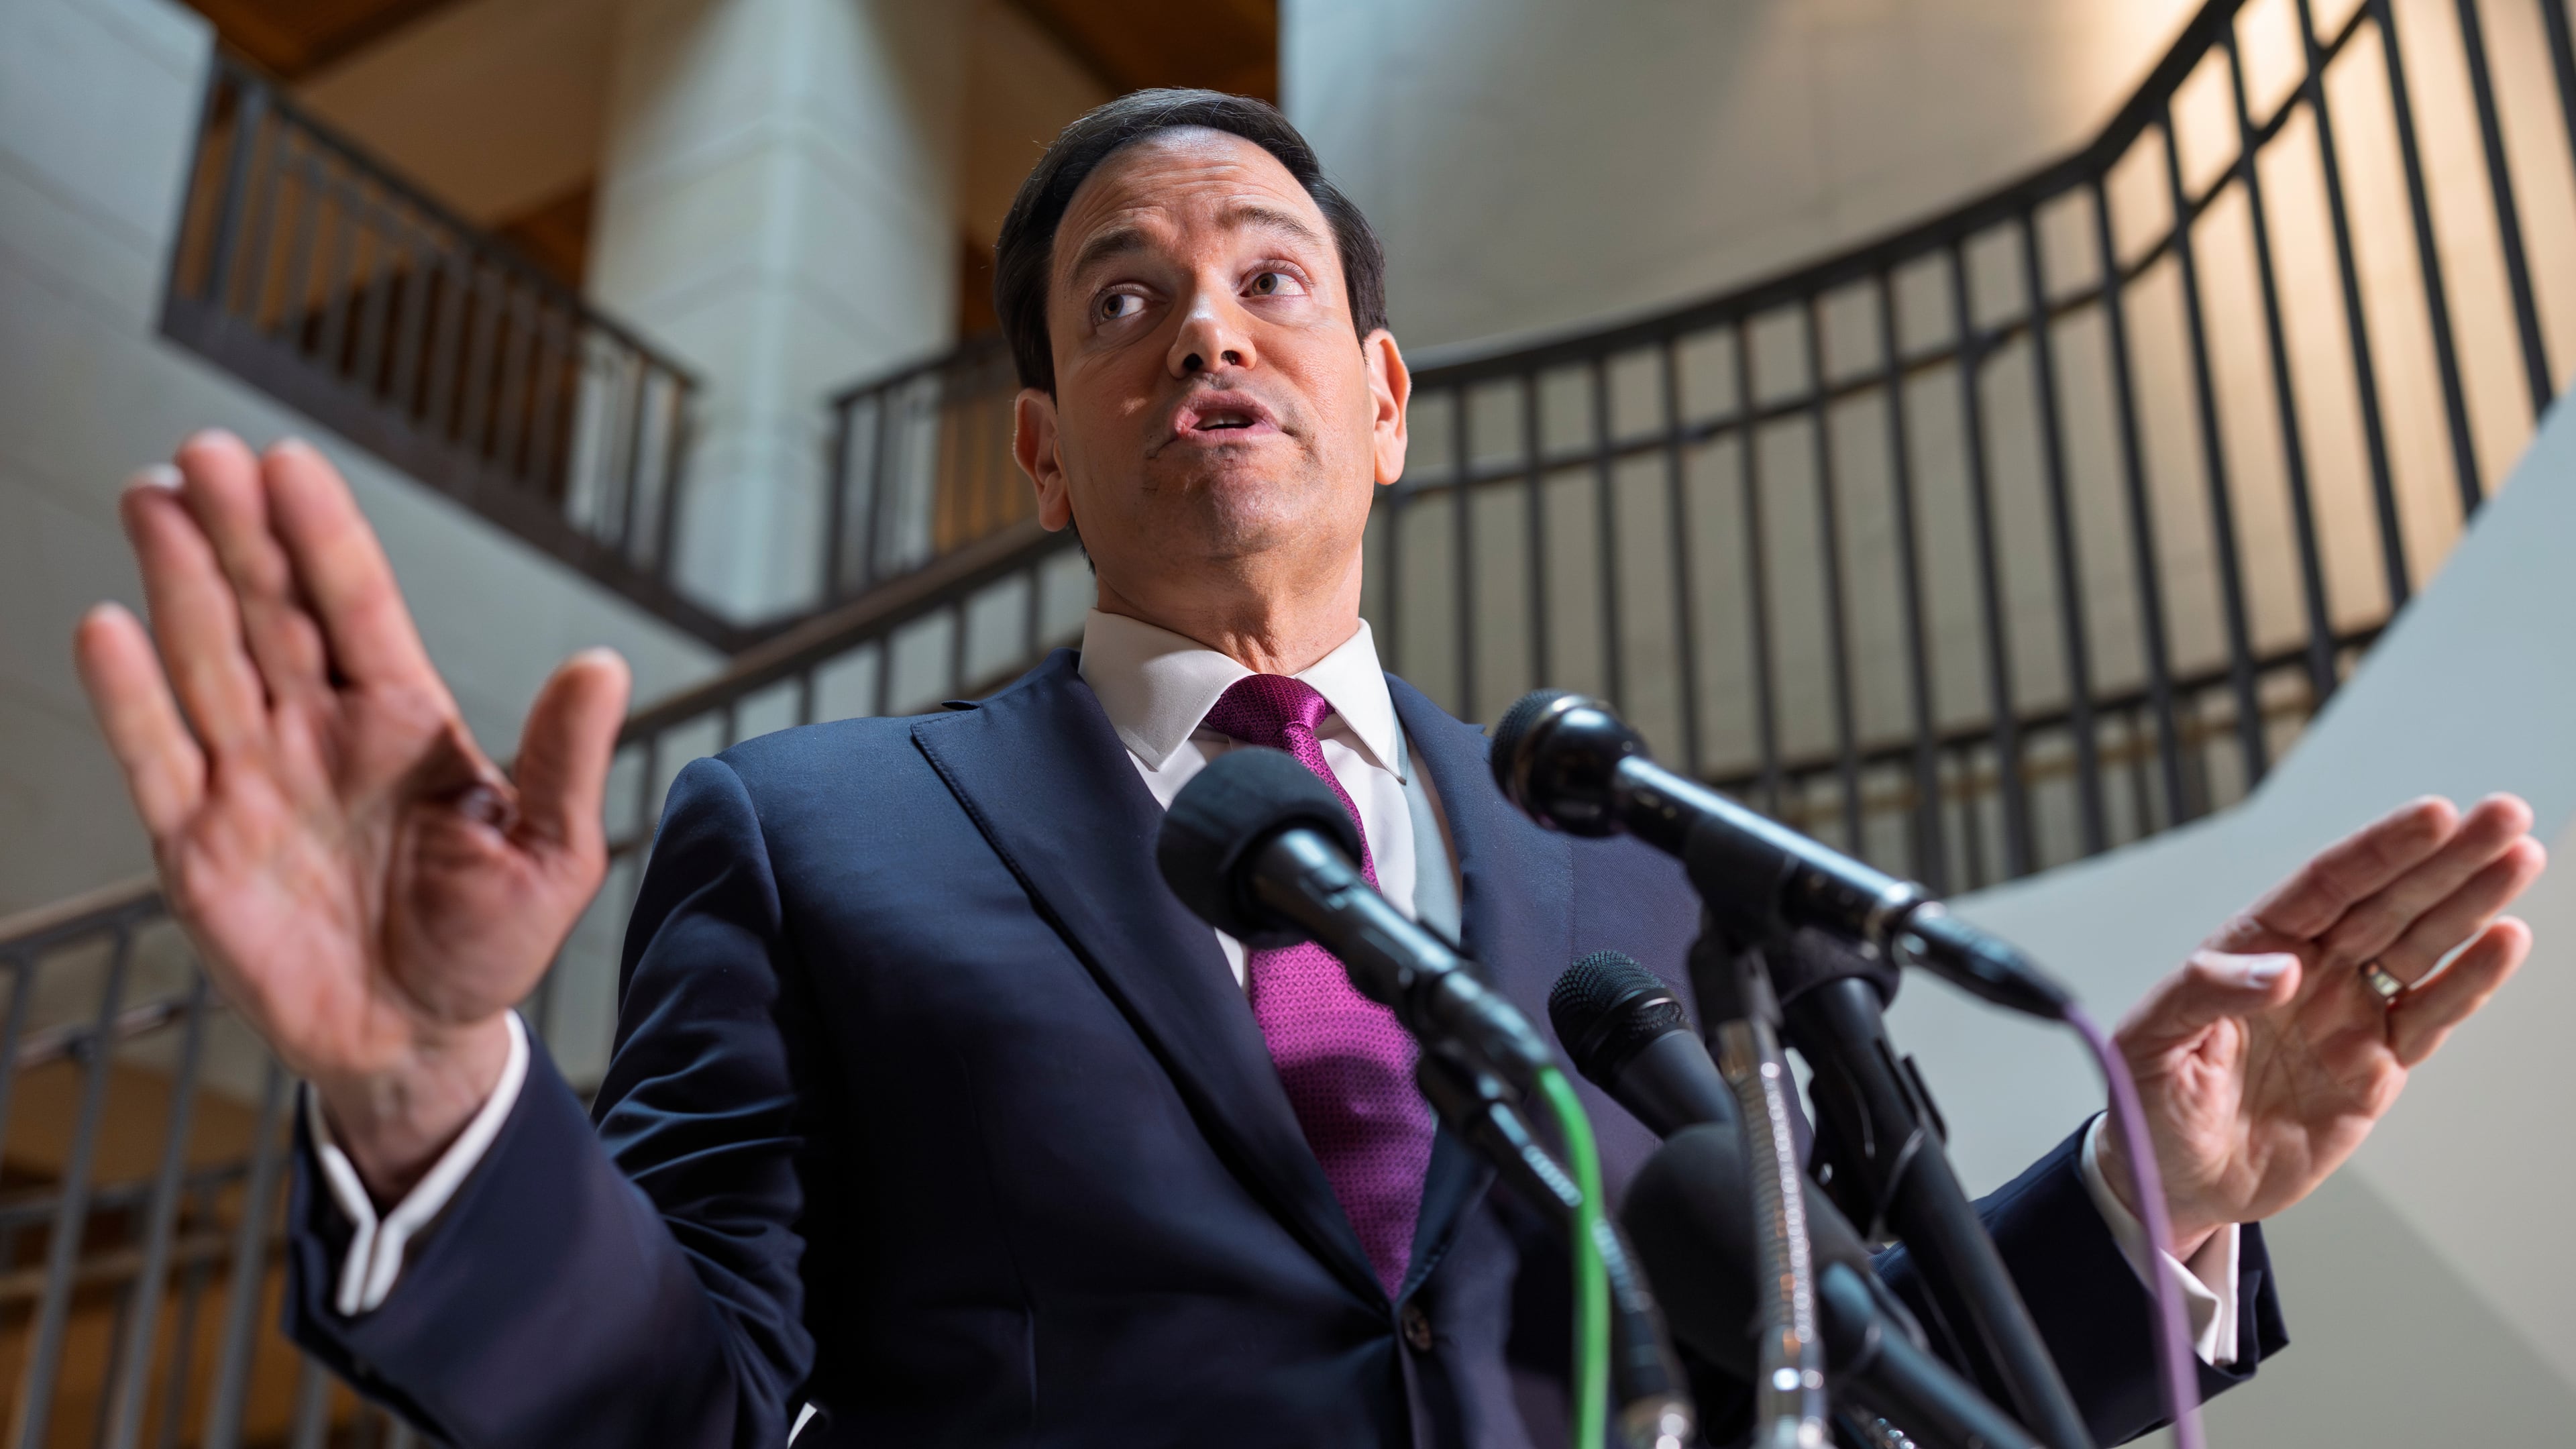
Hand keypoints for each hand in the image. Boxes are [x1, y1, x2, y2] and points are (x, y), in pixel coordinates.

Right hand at [74, 433, 629, 1199]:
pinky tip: (109, 627)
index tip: (290, 461)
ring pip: (208, 660)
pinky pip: (158, 758)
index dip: (323, 535)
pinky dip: (131, 697)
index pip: (358, 605)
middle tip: (204, 452)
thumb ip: (565, 758)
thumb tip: (604, 664)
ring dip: (179, 582)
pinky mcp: (198, 844)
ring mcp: (253, 780)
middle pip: (271, 611)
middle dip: (238, 531)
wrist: (419, 1041)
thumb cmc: (488, 943)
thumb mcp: (554, 855)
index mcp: (406, 720)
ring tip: (150, 497)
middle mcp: (320, 731)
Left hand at [2092, 794, 2542, 1256]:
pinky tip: (2505, 940)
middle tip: (2505, 814)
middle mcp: (2308, 970)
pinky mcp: (2376, 1068)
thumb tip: (2285, 971)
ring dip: (2471, 904)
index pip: (2325, 886)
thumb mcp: (2151, 1040)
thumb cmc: (2147, 1101)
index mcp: (2251, 947)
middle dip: (2446, 860)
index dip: (2379, 850)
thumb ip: (2207, 994)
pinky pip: (2430, 1017)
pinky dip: (2470, 981)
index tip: (2433, 815)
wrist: (2173, 1180)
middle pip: (2386, 902)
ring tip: (2519, 857)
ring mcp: (2347, 1015)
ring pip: (2421, 947)